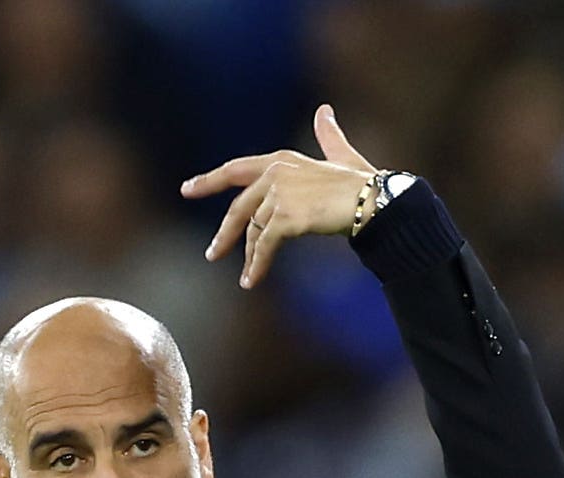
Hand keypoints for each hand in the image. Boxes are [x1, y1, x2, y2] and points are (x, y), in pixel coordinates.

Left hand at [181, 105, 384, 289]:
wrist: (376, 201)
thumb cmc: (363, 182)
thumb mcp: (340, 156)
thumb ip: (328, 136)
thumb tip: (324, 111)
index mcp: (281, 160)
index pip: (236, 170)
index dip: (210, 180)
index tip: (187, 189)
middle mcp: (275, 173)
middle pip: (239, 208)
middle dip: (226, 234)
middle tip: (212, 255)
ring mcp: (279, 194)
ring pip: (254, 232)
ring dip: (250, 258)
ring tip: (247, 277)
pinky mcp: (286, 217)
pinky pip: (265, 245)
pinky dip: (258, 264)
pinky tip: (252, 280)